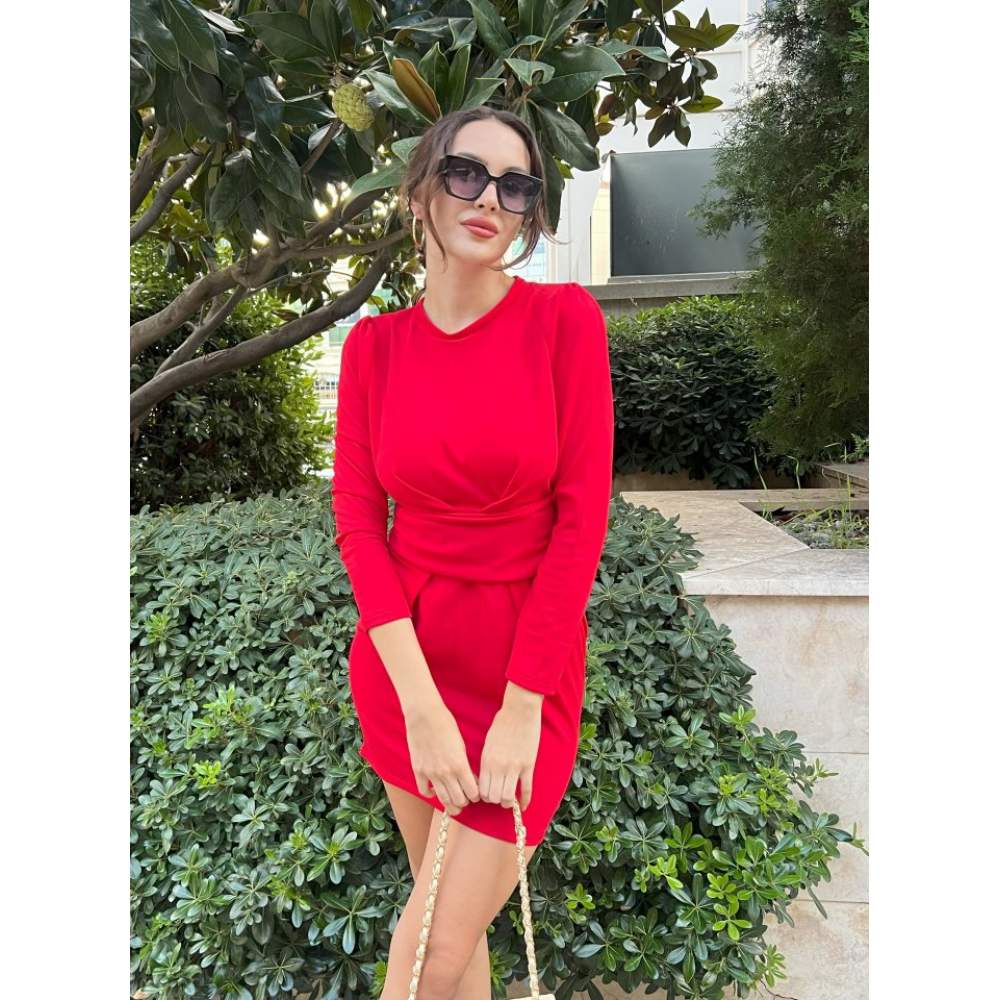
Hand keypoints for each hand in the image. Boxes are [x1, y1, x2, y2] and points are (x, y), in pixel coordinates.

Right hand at [404, 701, 480, 815]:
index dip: (476, 795)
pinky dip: (431, 794)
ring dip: (450, 805)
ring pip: (443, 800)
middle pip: (458, 800)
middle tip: (466, 799)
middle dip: (465, 802)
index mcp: (460, 765)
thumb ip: (465, 765)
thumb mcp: (461, 745)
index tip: (476, 794)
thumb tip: (470, 779)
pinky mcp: (418, 770)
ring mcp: (430, 773)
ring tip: (454, 805)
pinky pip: (424, 791)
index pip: (472, 792)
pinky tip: (435, 791)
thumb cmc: (446, 724)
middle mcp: (446, 772)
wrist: (424, 715)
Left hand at [479, 701, 541, 811]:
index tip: (489, 793)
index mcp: (486, 760)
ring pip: (509, 797)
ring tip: (510, 799)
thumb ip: (487, 760)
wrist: (520, 709)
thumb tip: (487, 775)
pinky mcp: (529, 765)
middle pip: (494, 797)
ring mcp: (515, 767)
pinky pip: (527, 789)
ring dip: (509, 802)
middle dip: (496, 800)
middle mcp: (498, 766)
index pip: (481, 790)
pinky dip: (525, 800)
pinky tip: (524, 806)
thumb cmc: (503, 722)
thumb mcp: (488, 742)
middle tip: (499, 796)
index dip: (484, 796)